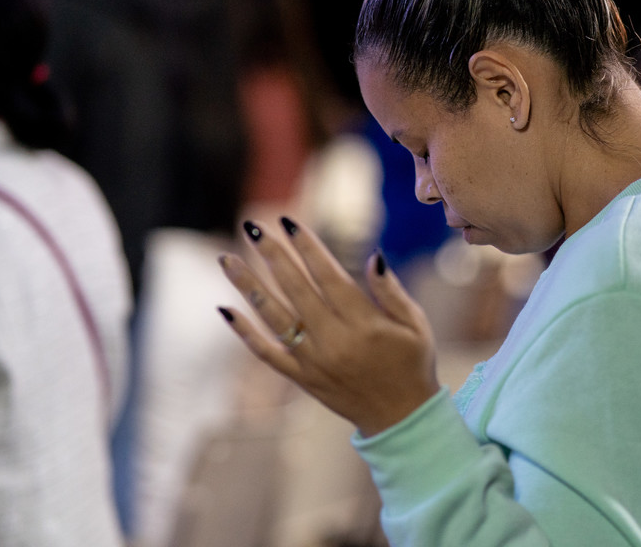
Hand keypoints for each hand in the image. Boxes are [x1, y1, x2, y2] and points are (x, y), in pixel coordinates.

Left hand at [218, 217, 439, 436]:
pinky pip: (266, 353)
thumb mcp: (415, 325)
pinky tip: (225, 309)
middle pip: (295, 289)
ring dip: (248, 286)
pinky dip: (244, 332)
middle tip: (254, 226)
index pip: (329, 276)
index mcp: (365, 324)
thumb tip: (372, 256)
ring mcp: (313, 361)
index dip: (308, 247)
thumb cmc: (413, 363)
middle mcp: (334, 341)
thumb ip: (392, 291)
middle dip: (273, 255)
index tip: (289, 222)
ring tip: (226, 259)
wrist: (401, 418)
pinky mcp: (301, 378)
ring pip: (273, 317)